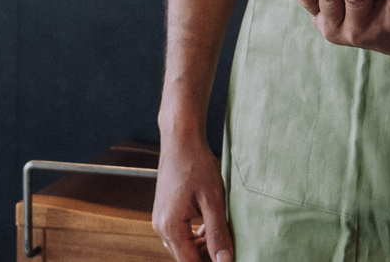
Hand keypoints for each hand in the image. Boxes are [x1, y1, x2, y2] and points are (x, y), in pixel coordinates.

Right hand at [151, 128, 232, 261]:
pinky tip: (209, 225)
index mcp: (170, 227)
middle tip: (228, 248)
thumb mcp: (213, 201)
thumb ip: (218, 234)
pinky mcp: (165, 211)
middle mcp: (161, 227)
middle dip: (207, 256)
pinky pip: (180, 233)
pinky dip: (195, 235)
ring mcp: (161, 219)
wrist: (181, 139)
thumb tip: (225, 261)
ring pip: (183, 246)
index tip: (227, 259)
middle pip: (185, 257)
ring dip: (202, 246)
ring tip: (221, 234)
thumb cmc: (197, 165)